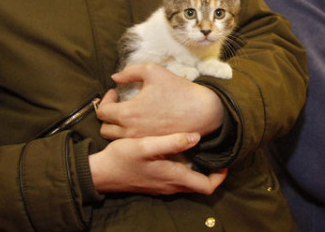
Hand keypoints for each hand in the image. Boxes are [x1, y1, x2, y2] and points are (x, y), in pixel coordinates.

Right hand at [89, 132, 227, 194]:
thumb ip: (172, 142)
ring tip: (202, 149)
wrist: (100, 173)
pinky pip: (178, 179)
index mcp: (173, 177)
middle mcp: (171, 186)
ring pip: (189, 182)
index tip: (224, 161)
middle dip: (212, 172)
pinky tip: (182, 153)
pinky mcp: (156, 182)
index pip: (207, 186)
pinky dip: (186, 169)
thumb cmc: (122, 158)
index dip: (220, 176)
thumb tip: (196, 137)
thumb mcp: (146, 145)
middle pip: (200, 185)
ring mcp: (163, 186)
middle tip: (216, 152)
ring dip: (199, 170)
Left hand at [97, 63, 223, 139]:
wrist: (203, 111)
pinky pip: (132, 144)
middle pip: (105, 129)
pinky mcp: (152, 146)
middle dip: (108, 115)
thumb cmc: (178, 90)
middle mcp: (131, 131)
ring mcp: (142, 141)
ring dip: (116, 127)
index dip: (105, 100)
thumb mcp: (153, 71)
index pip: (101, 112)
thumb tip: (115, 78)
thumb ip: (130, 71)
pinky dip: (130, 135)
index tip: (115, 92)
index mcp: (128, 113)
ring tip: (128, 114)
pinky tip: (140, 123)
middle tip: (118, 104)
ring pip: (116, 139)